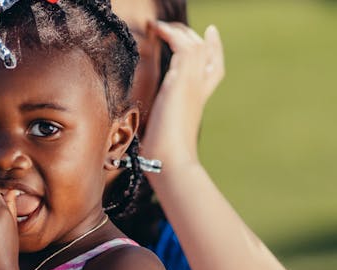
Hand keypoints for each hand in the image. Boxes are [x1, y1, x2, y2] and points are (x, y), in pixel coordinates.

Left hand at [142, 22, 224, 168]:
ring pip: (196, 45)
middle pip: (208, 53)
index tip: (210, 34)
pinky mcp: (182, 81)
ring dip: (178, 31)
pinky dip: (171, 33)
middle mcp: (200, 89)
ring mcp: (194, 83)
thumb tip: (137, 132)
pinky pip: (182, 45)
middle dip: (195, 35)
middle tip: (176, 25)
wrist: (169, 161)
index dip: (214, 50)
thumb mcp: (160, 134)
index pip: (214, 69)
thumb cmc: (161, 157)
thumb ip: (157, 123)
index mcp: (198, 101)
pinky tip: (156, 29)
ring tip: (161, 25)